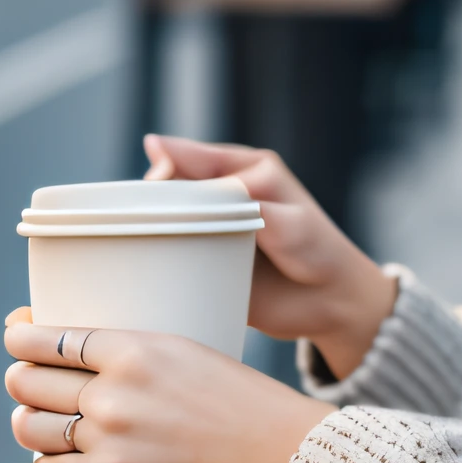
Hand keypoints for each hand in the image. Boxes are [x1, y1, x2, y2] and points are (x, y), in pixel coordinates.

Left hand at [5, 308, 333, 462]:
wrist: (283, 460)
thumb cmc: (251, 408)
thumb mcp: (196, 357)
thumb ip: (143, 361)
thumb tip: (102, 370)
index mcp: (139, 346)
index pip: (50, 336)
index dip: (20, 338)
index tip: (15, 337)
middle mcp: (116, 387)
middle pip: (28, 380)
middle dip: (22, 384)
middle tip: (30, 387)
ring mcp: (110, 433)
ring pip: (31, 427)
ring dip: (30, 427)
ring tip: (43, 428)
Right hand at [143, 134, 395, 379]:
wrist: (330, 303)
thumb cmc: (318, 250)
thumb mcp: (291, 225)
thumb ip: (253, 206)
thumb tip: (219, 189)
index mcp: (243, 170)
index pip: (191, 158)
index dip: (167, 167)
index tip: (153, 182)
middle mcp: (219, 195)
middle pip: (166, 188)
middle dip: (147, 199)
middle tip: (136, 219)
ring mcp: (206, 228)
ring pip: (159, 219)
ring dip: (141, 227)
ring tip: (131, 242)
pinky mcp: (199, 261)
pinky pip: (165, 254)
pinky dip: (149, 257)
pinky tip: (135, 267)